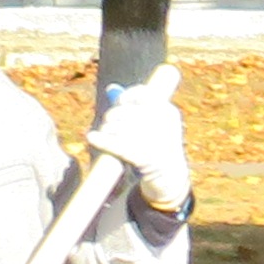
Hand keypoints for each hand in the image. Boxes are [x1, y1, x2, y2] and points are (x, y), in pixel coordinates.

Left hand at [85, 72, 192, 217]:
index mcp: (169, 112)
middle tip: (108, 123)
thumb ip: (134, 106)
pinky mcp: (146, 158)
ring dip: (107, 129)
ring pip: (119, 128)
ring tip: (105, 133)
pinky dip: (102, 141)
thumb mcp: (153, 122)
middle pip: (125, 112)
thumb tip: (111, 88)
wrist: (171, 176)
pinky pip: (117, 145)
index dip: (126, 97)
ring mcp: (156, 141)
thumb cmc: (158, 145)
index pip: (143, 94)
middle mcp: (165, 124)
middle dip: (112, 116)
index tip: (119, 103)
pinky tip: (92, 137)